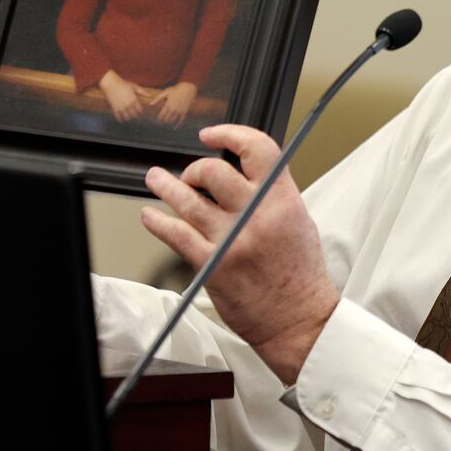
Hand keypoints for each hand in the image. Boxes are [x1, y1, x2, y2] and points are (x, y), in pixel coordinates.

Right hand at [98, 70, 145, 120]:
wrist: (110, 83)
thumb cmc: (123, 84)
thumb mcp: (134, 87)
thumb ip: (142, 92)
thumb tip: (150, 95)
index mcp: (134, 100)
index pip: (140, 110)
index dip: (141, 111)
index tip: (140, 112)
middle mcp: (128, 105)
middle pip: (134, 114)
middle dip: (135, 116)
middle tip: (135, 116)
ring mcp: (121, 107)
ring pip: (127, 117)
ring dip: (129, 118)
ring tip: (129, 117)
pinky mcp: (114, 108)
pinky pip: (118, 116)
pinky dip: (120, 119)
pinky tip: (121, 120)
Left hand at [140, 124, 337, 383]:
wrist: (297, 318)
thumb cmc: (300, 273)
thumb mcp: (299, 220)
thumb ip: (273, 194)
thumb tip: (240, 173)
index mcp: (283, 200)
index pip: (258, 149)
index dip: (231, 133)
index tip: (213, 134)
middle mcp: (257, 216)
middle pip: (214, 171)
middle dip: (196, 169)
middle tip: (192, 175)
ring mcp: (232, 240)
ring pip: (187, 199)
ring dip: (165, 186)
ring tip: (156, 179)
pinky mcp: (212, 264)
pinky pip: (175, 234)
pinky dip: (157, 221)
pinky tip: (151, 215)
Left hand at [153, 82, 197, 126]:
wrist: (188, 88)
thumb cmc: (176, 89)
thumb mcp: (165, 92)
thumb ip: (158, 99)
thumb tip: (150, 104)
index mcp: (168, 105)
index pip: (162, 114)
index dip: (159, 118)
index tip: (157, 119)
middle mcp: (173, 109)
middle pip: (167, 118)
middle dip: (163, 121)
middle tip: (161, 122)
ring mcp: (180, 111)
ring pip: (173, 120)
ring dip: (169, 122)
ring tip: (166, 123)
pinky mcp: (185, 111)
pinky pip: (181, 120)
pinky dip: (178, 124)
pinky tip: (175, 128)